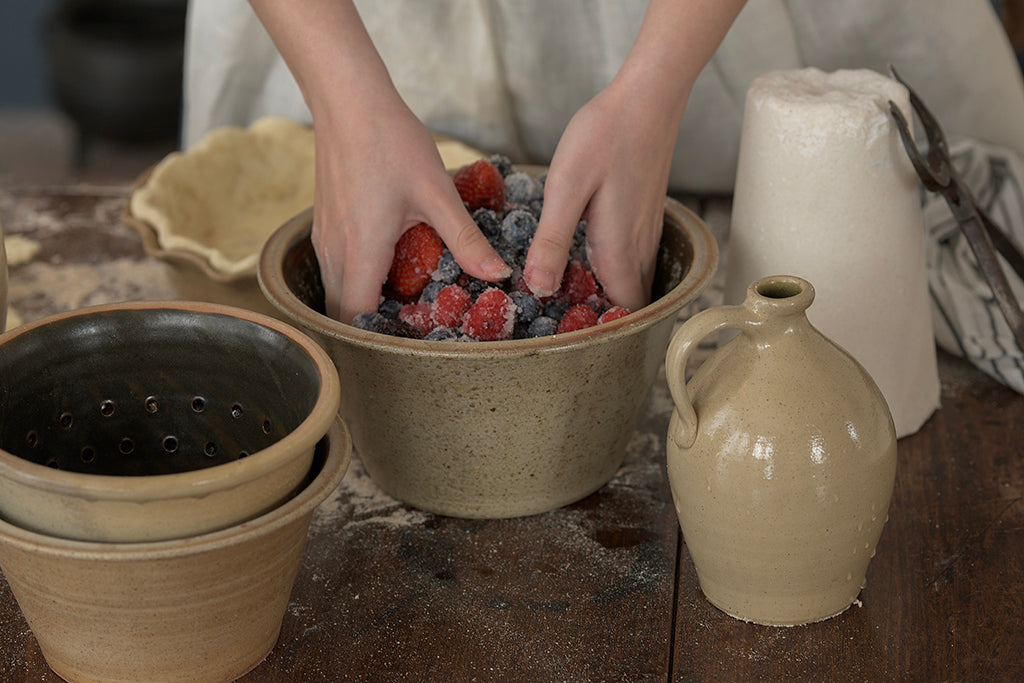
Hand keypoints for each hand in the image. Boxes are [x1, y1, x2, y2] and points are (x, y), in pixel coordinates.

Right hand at [310, 95, 508, 321]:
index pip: (356, 318)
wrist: (349, 100)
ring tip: (405, 303)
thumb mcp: (437, 194)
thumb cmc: (391, 142)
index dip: (380, 336)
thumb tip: (499, 275)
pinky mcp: (323, 225)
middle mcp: (335, 252)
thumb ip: (466, 240)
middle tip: (413, 328)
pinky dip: (357, 281)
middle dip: (373, 326)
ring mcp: (324, 238)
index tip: (413, 340)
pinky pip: (336, 270)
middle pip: (342, 313)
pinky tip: (389, 268)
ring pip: (336, 292)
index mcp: (361, 251)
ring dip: (364, 303)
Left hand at [523, 0, 743, 310]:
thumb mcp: (566, 188)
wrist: (648, 97)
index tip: (564, 334)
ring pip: (631, 281)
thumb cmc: (604, 136)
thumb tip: (538, 289)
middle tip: (557, 320)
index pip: (620, 312)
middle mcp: (638, 248)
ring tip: (565, 296)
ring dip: (605, 294)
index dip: (598, 329)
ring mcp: (646, 232)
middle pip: (626, 302)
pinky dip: (611, 271)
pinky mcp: (644, 216)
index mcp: (619, 249)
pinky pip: (632, 260)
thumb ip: (552, 242)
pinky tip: (583, 259)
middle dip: (599, 316)